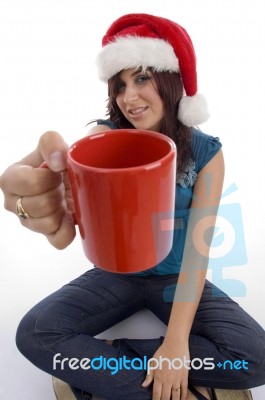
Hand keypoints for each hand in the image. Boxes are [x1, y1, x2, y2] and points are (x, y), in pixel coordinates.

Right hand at [0, 131, 75, 248]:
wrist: (74, 173)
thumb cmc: (58, 160)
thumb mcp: (53, 143)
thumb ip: (51, 142)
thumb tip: (57, 162)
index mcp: (10, 179)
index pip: (30, 183)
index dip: (50, 178)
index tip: (56, 171)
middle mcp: (13, 203)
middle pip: (41, 205)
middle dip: (57, 193)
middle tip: (61, 185)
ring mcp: (28, 221)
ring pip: (48, 223)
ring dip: (62, 209)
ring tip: (63, 198)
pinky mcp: (46, 234)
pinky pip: (58, 240)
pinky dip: (68, 229)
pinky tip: (69, 216)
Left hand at [142, 340, 188, 399]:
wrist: (175, 344)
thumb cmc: (163, 351)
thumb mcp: (153, 362)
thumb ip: (149, 375)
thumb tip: (144, 385)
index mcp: (158, 377)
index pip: (156, 394)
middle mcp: (167, 380)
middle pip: (165, 398)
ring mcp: (177, 379)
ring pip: (176, 396)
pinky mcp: (184, 377)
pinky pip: (184, 390)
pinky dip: (183, 397)